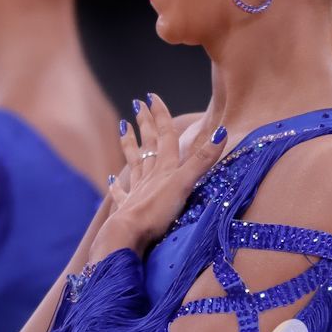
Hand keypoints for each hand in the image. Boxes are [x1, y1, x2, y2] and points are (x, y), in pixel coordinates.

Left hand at [90, 94, 227, 261]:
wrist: (128, 235)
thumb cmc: (157, 211)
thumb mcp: (185, 183)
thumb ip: (202, 161)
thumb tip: (221, 132)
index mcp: (165, 168)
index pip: (165, 136)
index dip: (160, 115)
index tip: (152, 96)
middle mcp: (150, 176)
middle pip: (148, 144)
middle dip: (145, 123)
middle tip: (137, 104)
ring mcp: (137, 191)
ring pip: (133, 162)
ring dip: (129, 144)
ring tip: (123, 127)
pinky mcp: (128, 210)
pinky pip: (121, 193)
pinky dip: (116, 185)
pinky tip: (110, 178)